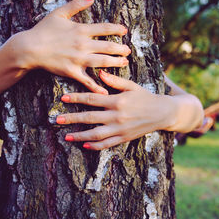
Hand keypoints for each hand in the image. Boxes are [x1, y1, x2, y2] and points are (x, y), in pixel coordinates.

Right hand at [18, 0, 130, 93]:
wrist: (29, 48)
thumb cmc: (43, 30)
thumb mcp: (59, 13)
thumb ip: (77, 4)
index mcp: (81, 30)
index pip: (104, 28)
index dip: (117, 29)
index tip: (125, 31)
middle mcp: (83, 45)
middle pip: (108, 47)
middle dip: (121, 49)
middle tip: (128, 51)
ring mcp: (78, 59)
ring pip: (102, 62)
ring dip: (115, 63)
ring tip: (124, 63)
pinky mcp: (72, 71)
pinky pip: (87, 80)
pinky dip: (97, 87)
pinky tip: (106, 91)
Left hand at [56, 70, 175, 149]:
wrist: (162, 113)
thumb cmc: (145, 97)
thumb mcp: (132, 86)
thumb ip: (115, 80)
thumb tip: (100, 73)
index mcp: (117, 100)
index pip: (92, 99)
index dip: (76, 98)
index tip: (63, 98)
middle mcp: (117, 116)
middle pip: (89, 118)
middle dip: (72, 118)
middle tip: (57, 120)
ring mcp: (120, 129)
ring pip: (96, 134)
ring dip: (80, 135)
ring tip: (67, 136)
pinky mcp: (124, 138)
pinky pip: (107, 144)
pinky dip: (95, 146)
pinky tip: (85, 145)